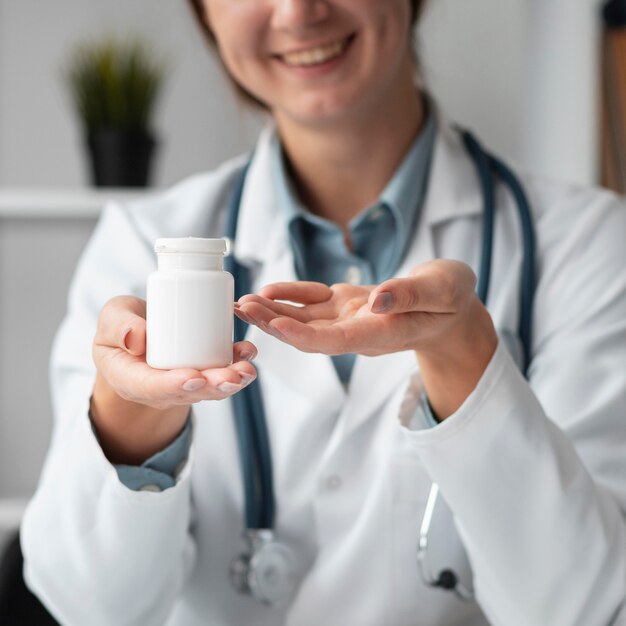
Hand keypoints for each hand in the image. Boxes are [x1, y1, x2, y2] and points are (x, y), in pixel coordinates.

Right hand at [91, 295, 257, 462]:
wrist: (139, 333)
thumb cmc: (124, 325)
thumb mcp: (112, 317)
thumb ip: (119, 325)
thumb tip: (136, 337)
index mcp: (130, 379)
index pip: (150, 387)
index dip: (173, 385)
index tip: (193, 377)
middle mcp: (159, 388)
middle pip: (187, 393)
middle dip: (212, 386)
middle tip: (232, 377)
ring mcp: (183, 383)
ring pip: (209, 387)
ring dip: (231, 380)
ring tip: (246, 370)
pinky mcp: (203, 372)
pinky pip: (220, 372)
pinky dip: (237, 363)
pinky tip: (248, 353)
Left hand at [237, 260, 496, 417]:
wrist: (452, 309)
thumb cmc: (452, 298)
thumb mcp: (442, 289)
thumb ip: (411, 295)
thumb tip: (377, 301)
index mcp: (382, 333)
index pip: (336, 341)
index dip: (304, 335)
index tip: (274, 325)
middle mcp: (360, 331)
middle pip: (310, 334)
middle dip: (274, 324)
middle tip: (242, 309)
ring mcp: (351, 319)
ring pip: (307, 319)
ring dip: (274, 312)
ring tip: (243, 301)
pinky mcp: (348, 304)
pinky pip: (316, 302)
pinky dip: (293, 295)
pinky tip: (270, 289)